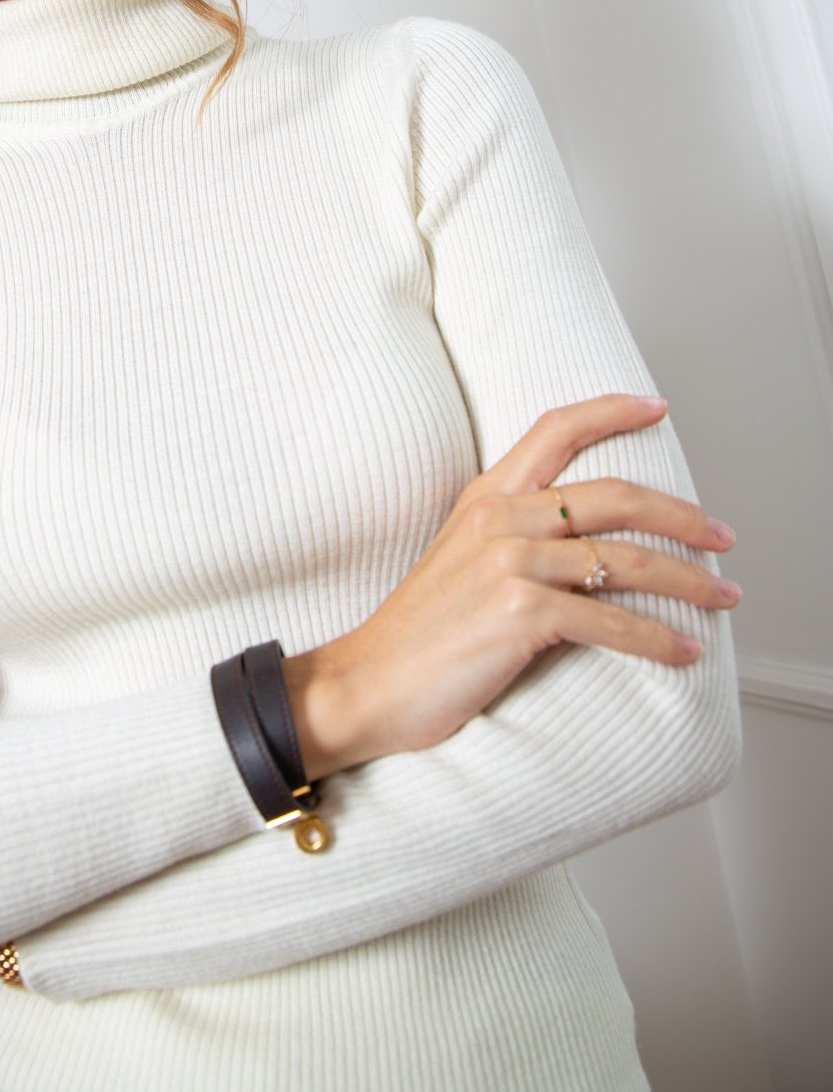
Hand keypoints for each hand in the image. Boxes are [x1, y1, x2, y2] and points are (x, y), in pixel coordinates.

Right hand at [285, 393, 739, 777]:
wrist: (368, 682)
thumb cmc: (419, 632)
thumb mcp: (460, 559)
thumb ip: (513, 535)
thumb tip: (583, 544)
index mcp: (486, 497)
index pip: (554, 429)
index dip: (611, 411)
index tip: (657, 408)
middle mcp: (501, 519)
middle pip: (615, 496)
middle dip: (683, 515)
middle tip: (723, 537)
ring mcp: (510, 564)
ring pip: (625, 560)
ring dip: (688, 582)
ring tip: (723, 598)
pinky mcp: (519, 615)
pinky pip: (611, 622)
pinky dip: (658, 640)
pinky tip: (683, 652)